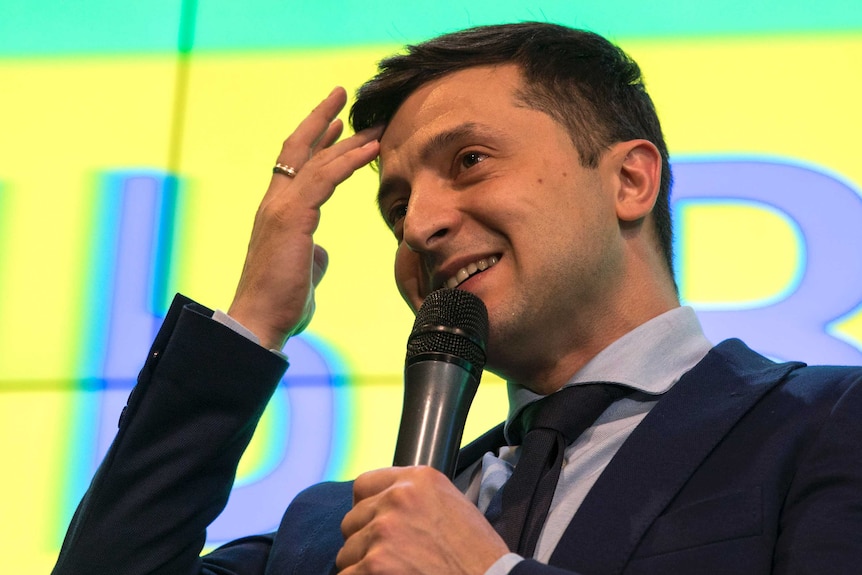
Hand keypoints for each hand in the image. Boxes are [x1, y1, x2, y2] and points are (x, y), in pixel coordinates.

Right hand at [228, 87, 381, 348]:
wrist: (261, 321)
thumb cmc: (282, 302)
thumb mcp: (304, 271)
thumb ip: (312, 253)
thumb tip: (320, 251)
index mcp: (278, 213)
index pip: (294, 165)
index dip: (315, 141)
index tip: (335, 123)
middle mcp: (275, 203)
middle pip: (298, 149)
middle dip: (322, 120)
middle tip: (343, 96)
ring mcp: (281, 208)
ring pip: (316, 160)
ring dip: (346, 138)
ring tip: (371, 121)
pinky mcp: (292, 218)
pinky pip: (325, 179)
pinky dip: (349, 161)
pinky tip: (371, 149)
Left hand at [336, 466, 509, 574]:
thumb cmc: (477, 555)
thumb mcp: (452, 505)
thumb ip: (415, 498)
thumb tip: (381, 505)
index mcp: (418, 480)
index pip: (363, 485)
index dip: (366, 508)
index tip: (373, 524)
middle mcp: (397, 499)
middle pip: (351, 520)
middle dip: (364, 541)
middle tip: (390, 558)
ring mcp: (383, 533)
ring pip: (347, 552)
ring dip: (363, 566)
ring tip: (395, 572)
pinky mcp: (374, 566)